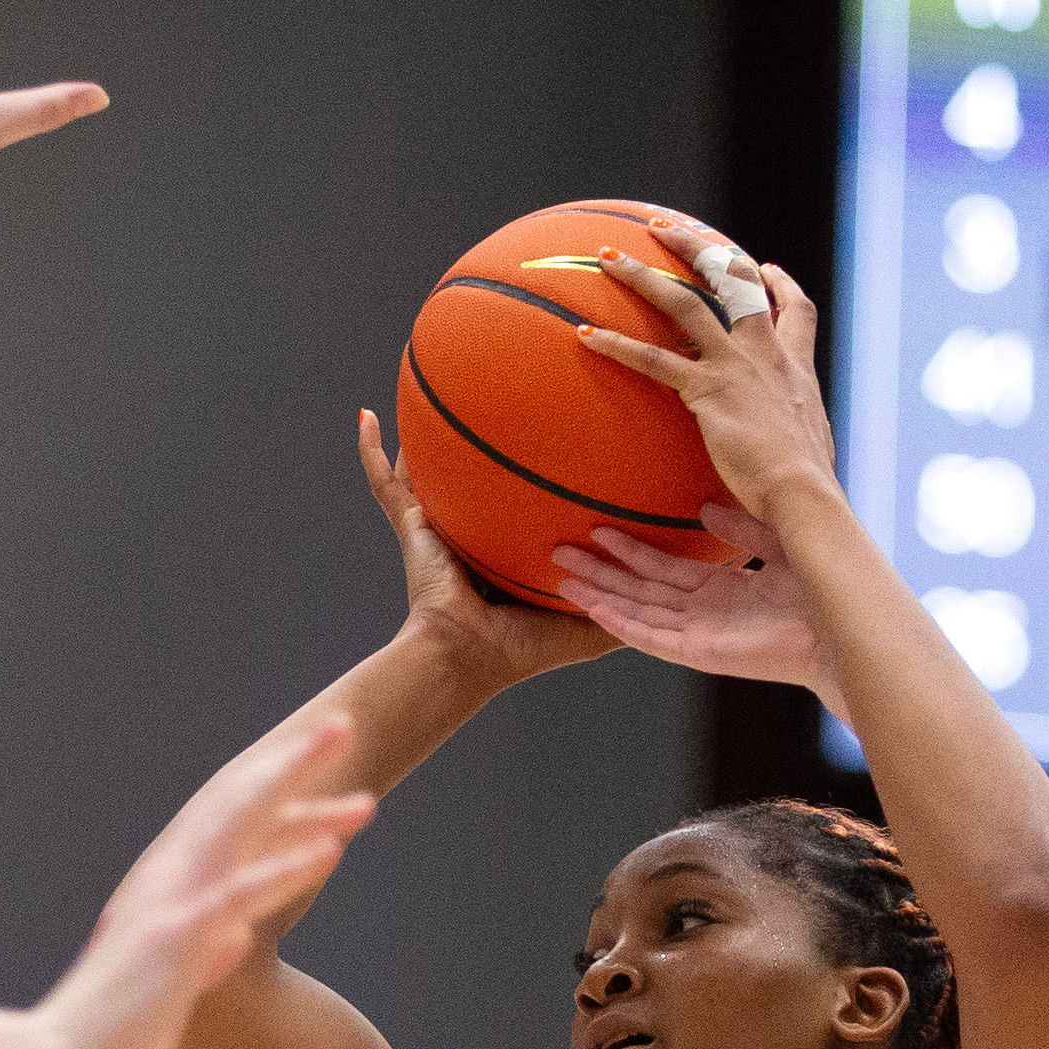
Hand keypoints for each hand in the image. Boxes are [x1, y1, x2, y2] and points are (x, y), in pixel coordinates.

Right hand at [35, 717, 374, 1048]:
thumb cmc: (116, 1031)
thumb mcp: (171, 984)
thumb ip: (203, 953)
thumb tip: (236, 938)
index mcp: (169, 883)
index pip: (231, 819)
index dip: (278, 786)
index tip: (327, 763)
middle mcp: (168, 877)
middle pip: (238, 802)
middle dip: (292, 762)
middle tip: (344, 726)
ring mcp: (171, 903)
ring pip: (241, 832)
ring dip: (302, 802)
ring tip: (362, 790)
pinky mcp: (175, 940)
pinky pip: (236, 895)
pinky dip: (281, 869)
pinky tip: (328, 852)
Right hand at [362, 409, 609, 692]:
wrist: (469, 656)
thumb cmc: (526, 649)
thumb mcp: (591, 625)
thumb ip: (631, 602)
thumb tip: (684, 587)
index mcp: (511, 554)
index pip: (527, 509)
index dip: (542, 480)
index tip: (565, 438)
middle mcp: (475, 535)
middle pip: (480, 481)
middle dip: (486, 448)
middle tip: (498, 399)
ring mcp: (440, 527)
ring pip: (431, 473)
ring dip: (427, 439)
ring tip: (425, 392)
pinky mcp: (413, 525)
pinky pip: (386, 484)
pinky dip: (371, 453)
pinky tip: (364, 417)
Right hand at [551, 504, 824, 690]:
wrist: (839, 627)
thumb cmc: (820, 590)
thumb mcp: (774, 543)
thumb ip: (740, 528)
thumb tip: (704, 508)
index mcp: (723, 591)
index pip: (663, 568)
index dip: (629, 549)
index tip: (597, 529)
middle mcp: (705, 614)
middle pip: (639, 590)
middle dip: (600, 572)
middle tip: (559, 553)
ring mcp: (700, 635)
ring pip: (637, 612)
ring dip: (599, 596)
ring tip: (561, 579)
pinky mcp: (700, 653)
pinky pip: (651, 638)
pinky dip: (621, 624)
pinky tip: (594, 608)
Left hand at [579, 217, 839, 518]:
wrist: (803, 494)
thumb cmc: (806, 492)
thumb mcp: (807, 459)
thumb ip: (782, 452)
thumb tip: (758, 482)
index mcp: (797, 370)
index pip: (796, 311)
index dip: (780, 284)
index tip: (766, 267)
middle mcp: (767, 355)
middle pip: (735, 281)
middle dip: (700, 248)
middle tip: (668, 229)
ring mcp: (735, 367)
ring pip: (686, 304)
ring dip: (644, 276)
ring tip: (609, 257)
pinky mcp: (706, 390)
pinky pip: (653, 360)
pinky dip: (617, 345)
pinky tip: (585, 336)